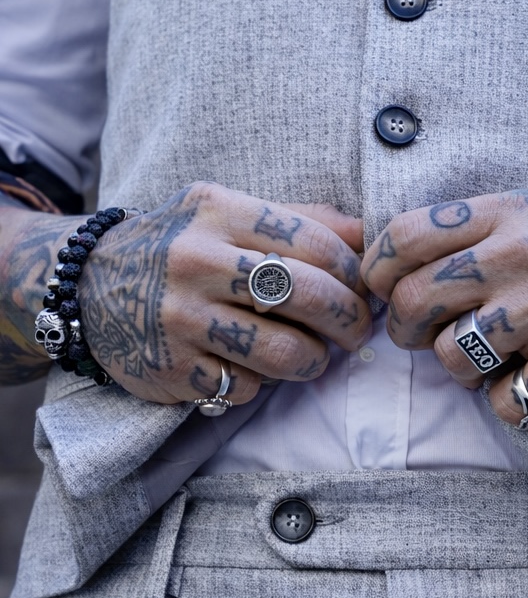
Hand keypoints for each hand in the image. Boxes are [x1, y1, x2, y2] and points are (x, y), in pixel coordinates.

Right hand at [77, 182, 370, 404]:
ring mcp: (181, 319)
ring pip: (283, 352)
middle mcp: (197, 262)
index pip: (314, 243)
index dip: (352, 271)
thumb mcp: (228, 210)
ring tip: (315, 356)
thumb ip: (298, 219)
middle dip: (349, 320)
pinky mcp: (170, 369)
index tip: (362, 288)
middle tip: (358, 331)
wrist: (89, 284)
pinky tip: (255, 367)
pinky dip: (262, 384)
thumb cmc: (182, 244)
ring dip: (314, 360)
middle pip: (308, 296)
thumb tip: (369, 236)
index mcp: (219, 212)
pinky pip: (244, 387)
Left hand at [361, 190, 527, 425]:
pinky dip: (509, 402)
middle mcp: (520, 258)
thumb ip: (476, 228)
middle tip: (420, 336)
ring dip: (459, 369)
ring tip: (489, 358)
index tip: (382, 290)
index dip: (376, 270)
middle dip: (404, 328)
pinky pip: (502, 401)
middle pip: (412, 299)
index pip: (404, 235)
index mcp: (507, 215)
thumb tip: (393, 259)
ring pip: (450, 357)